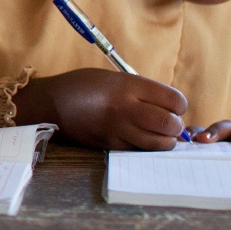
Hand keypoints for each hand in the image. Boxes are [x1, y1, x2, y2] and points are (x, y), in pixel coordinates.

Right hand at [13, 68, 187, 149]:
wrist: (50, 103)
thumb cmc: (83, 86)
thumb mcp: (115, 78)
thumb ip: (141, 91)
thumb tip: (169, 108)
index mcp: (129, 86)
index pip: (174, 101)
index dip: (179, 105)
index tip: (173, 106)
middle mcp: (126, 108)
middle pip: (169, 124)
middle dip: (175, 126)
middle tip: (168, 123)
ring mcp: (117, 129)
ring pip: (158, 144)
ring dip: (164, 140)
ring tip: (157, 134)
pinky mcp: (109, 145)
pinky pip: (139, 151)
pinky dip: (146, 148)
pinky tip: (139, 139)